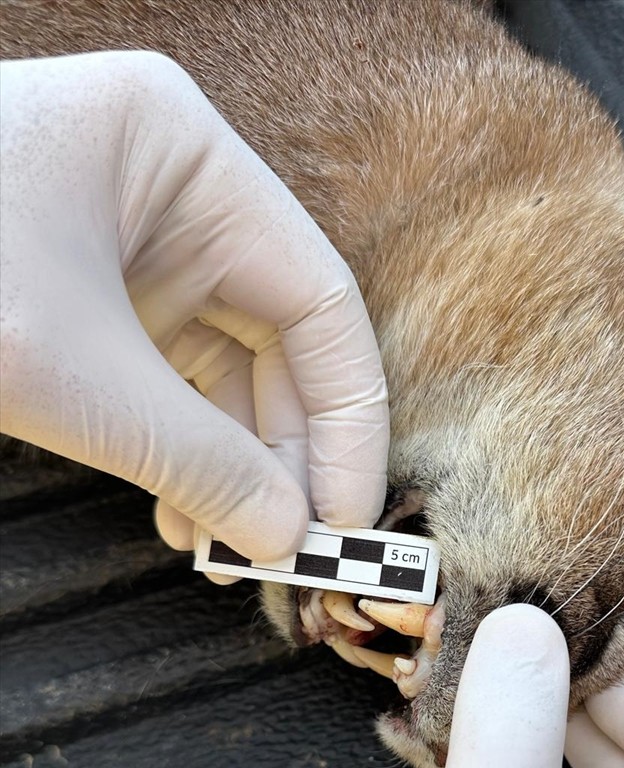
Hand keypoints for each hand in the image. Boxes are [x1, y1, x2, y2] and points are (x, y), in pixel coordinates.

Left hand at [0, 52, 387, 564]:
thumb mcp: (71, 375)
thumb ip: (196, 459)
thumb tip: (283, 535)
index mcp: (184, 156)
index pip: (320, 301)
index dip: (347, 419)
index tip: (345, 514)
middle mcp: (170, 191)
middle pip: (279, 341)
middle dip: (286, 454)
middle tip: (286, 549)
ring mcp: (130, 242)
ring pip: (227, 369)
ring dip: (235, 465)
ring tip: (229, 546)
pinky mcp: (92, 295)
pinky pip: (169, 380)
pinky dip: (183, 451)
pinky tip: (183, 514)